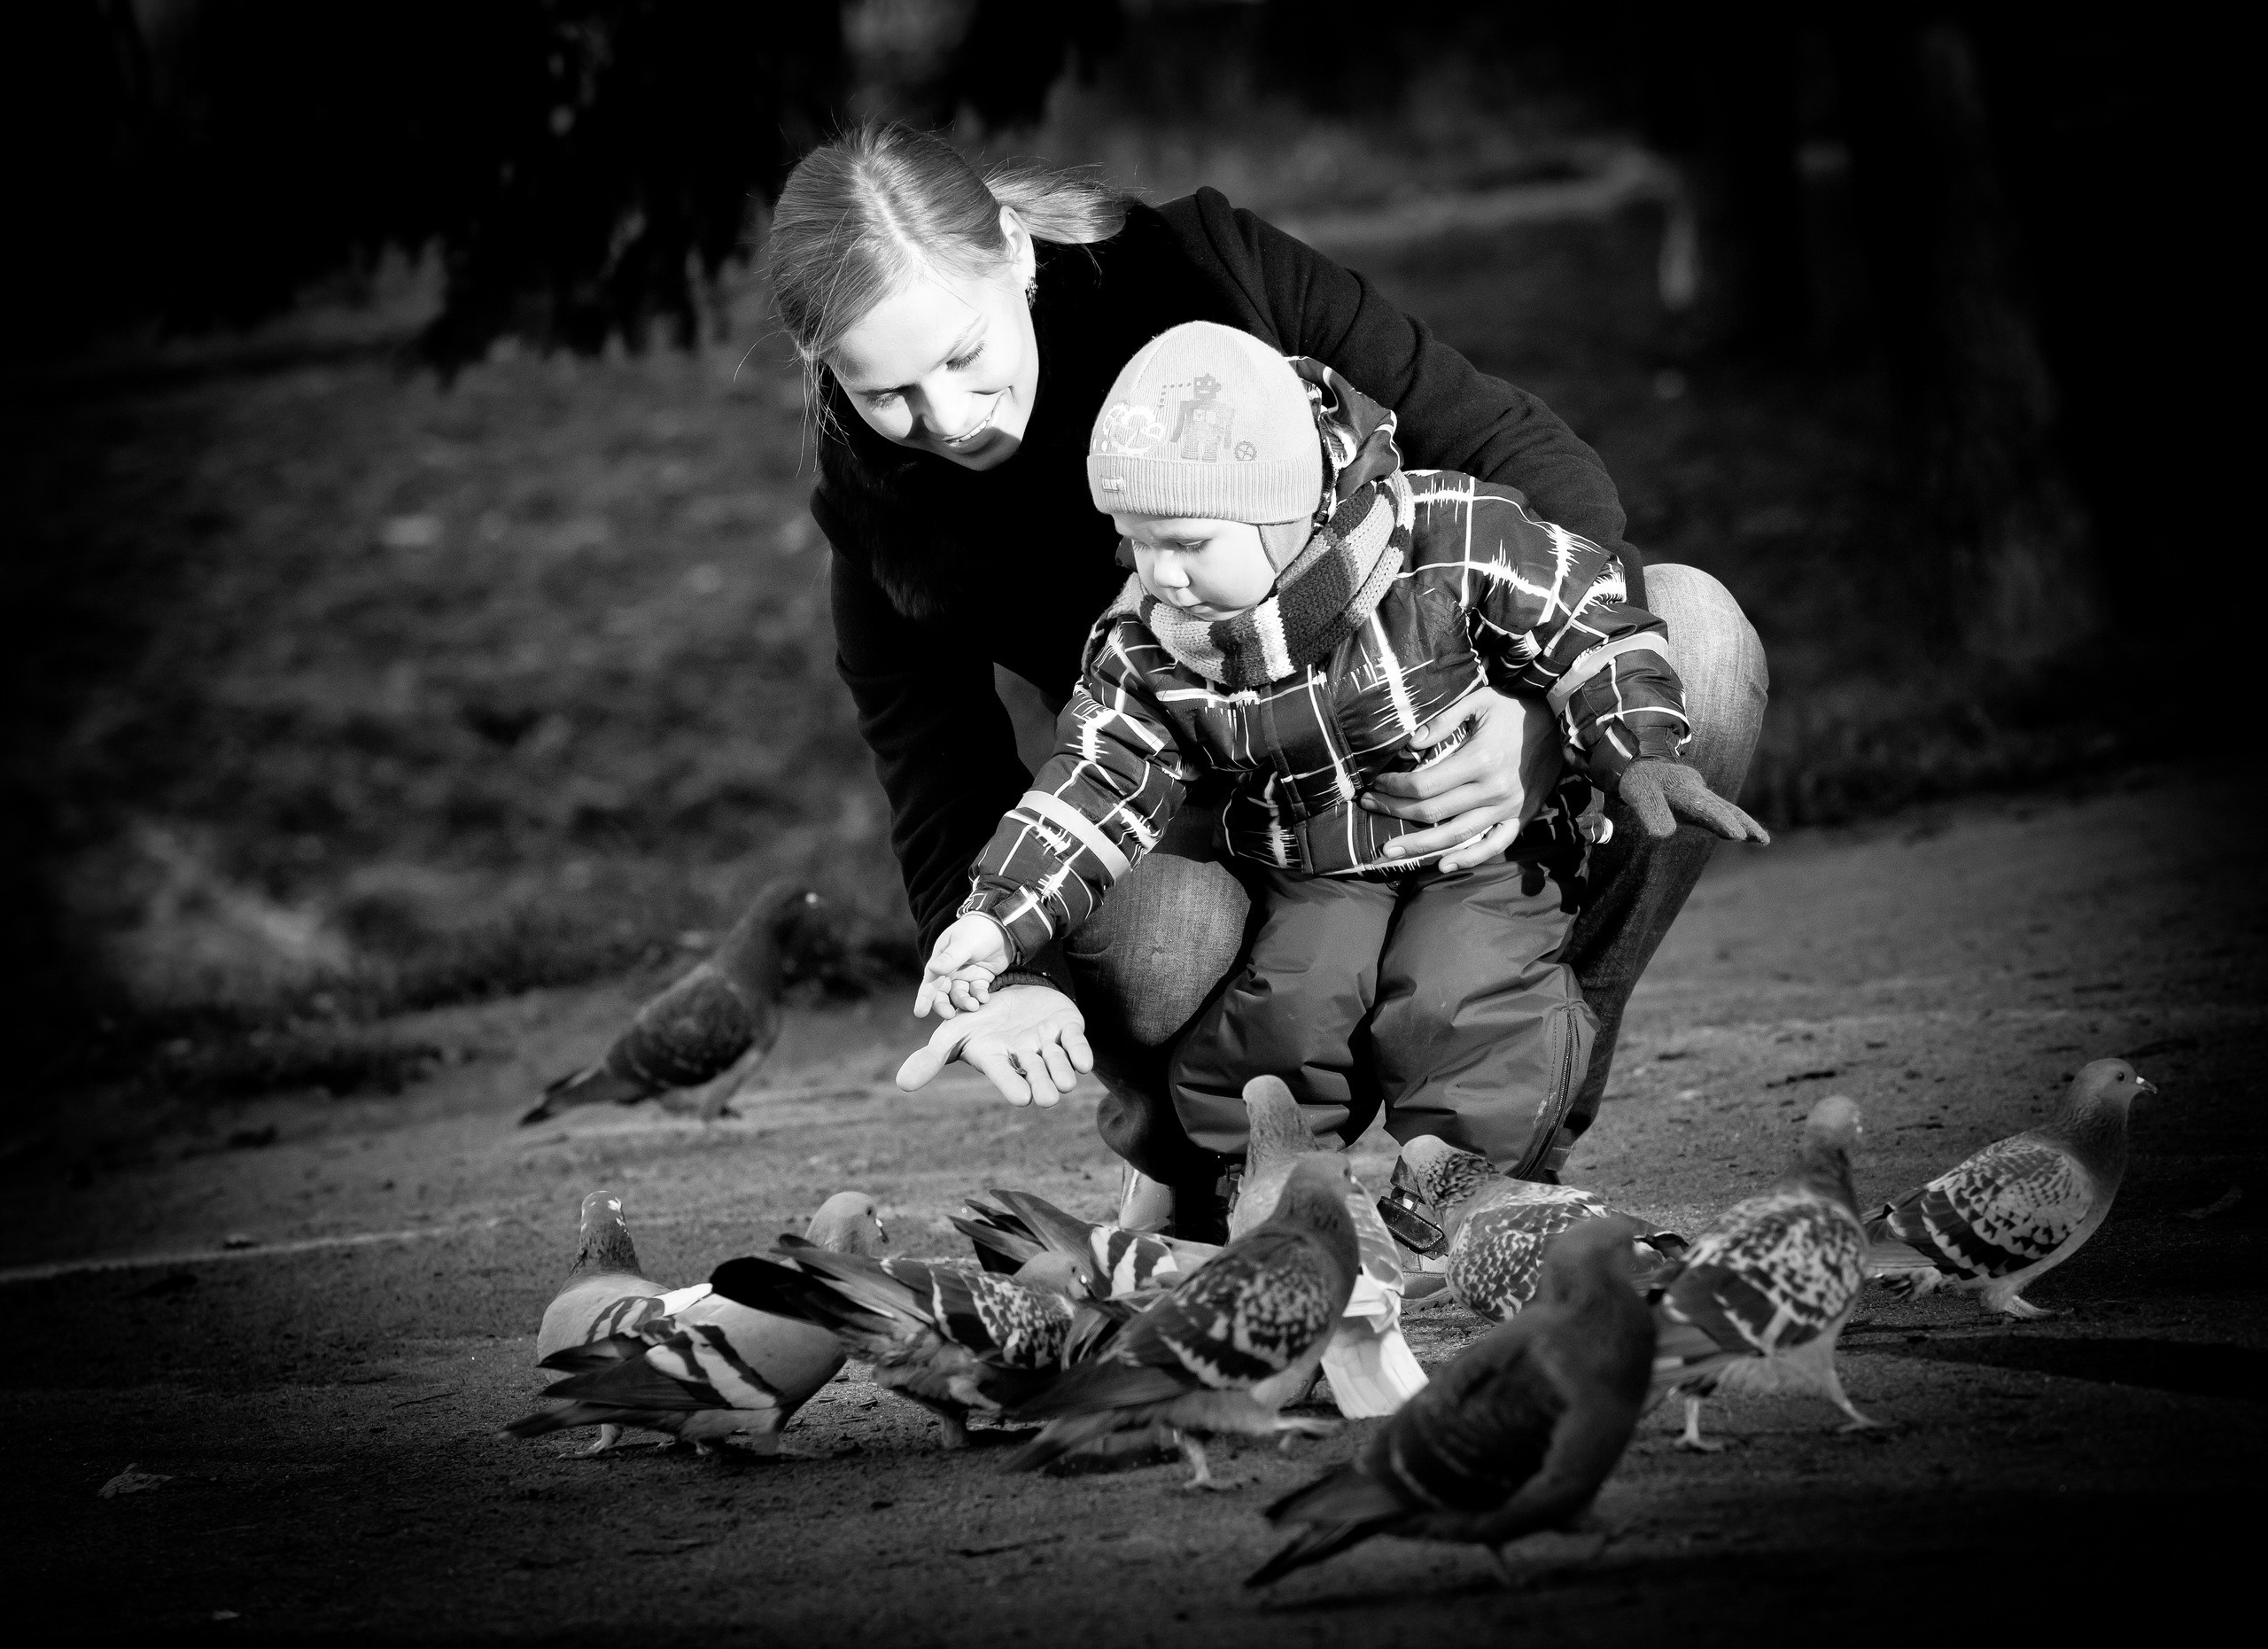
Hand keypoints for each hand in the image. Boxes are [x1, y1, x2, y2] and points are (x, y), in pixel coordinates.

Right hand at [896, 984, 1094, 1108]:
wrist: (1006, 992)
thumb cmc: (977, 1020)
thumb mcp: (952, 1033)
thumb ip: (932, 1058)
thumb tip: (901, 1084)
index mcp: (999, 1062)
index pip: (1006, 1079)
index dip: (1014, 1087)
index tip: (1023, 1098)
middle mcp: (1026, 1059)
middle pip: (1038, 1079)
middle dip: (1044, 1086)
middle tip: (1048, 1095)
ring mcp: (1048, 1045)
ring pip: (1060, 1065)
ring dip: (1062, 1071)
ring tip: (1065, 1080)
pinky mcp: (1067, 1029)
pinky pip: (1077, 1045)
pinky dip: (1080, 1054)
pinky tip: (1084, 1064)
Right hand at [915, 915, 1010, 1018]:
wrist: (1004, 926)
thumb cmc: (979, 930)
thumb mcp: (964, 943)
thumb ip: (950, 958)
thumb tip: (932, 969)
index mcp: (941, 959)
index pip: (930, 981)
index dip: (924, 998)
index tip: (920, 1013)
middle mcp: (950, 970)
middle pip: (942, 993)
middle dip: (944, 1005)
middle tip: (950, 1015)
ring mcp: (966, 975)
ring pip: (960, 995)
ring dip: (965, 1002)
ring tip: (974, 1005)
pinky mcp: (980, 978)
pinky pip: (976, 992)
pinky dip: (979, 996)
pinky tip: (984, 998)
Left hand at [1359, 688, 1561, 872]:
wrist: (1562, 723)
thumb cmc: (1516, 709)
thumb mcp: (1480, 701)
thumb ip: (1443, 720)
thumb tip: (1410, 744)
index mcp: (1480, 760)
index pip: (1424, 784)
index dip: (1394, 786)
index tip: (1376, 782)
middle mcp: (1493, 790)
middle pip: (1432, 813)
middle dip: (1394, 813)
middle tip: (1368, 808)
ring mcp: (1507, 808)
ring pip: (1455, 836)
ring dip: (1418, 846)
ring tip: (1388, 851)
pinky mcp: (1519, 818)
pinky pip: (1493, 846)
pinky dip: (1468, 859)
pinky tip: (1442, 865)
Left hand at [1616, 758, 1770, 842]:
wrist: (1642, 764)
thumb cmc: (1639, 781)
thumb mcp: (1638, 795)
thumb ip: (1651, 812)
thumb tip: (1664, 835)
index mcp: (1683, 789)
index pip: (1705, 807)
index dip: (1721, 821)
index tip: (1737, 835)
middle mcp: (1697, 791)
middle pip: (1724, 808)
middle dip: (1743, 823)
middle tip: (1762, 840)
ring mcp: (1700, 795)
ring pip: (1726, 810)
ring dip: (1744, 824)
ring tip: (1762, 840)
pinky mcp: (1699, 802)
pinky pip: (1719, 812)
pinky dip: (1731, 822)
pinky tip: (1742, 835)